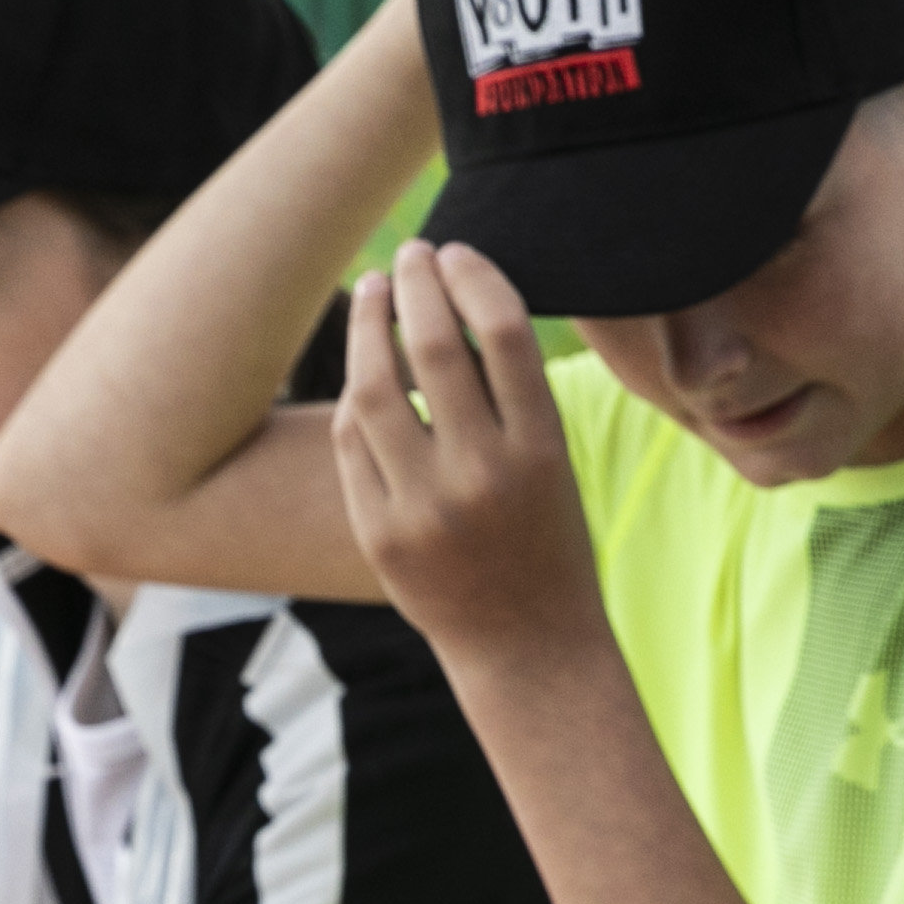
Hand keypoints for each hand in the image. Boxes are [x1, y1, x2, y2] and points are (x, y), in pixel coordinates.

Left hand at [331, 240, 606, 665]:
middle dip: (415, 284)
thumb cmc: (546, 544)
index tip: (456, 254)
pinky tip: (365, 372)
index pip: (503, 332)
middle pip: (432, 346)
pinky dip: (356, 395)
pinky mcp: (378, 532)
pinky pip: (351, 440)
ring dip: (367, 325)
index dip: (474, 277)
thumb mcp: (552, 467)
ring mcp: (423, 507)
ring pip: (372, 387)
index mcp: (541, 454)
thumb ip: (509, 395)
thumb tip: (449, 299)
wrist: (527, 649)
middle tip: (409, 255)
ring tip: (372, 292)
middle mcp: (481, 477)